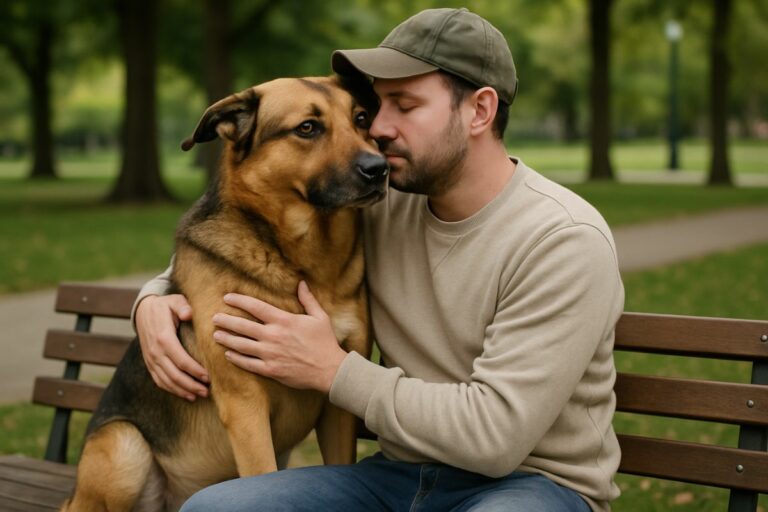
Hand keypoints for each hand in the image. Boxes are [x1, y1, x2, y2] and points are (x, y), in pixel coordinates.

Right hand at [135, 294, 208, 400]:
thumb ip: (182, 306)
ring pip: (166, 381)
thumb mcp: (174, 301)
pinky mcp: (149, 363)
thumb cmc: (164, 306)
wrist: (143, 311)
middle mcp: (155, 351)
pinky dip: (171, 389)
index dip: (195, 371)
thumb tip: (188, 314)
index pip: (181, 360)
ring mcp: (151, 359)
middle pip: (174, 374)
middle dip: (191, 385)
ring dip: (182, 390)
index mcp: (163, 338)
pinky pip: (159, 380)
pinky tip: (185, 394)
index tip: (208, 377)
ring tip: (198, 395)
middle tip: (207, 391)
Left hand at [212, 281, 346, 392]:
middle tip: (214, 317)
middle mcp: (273, 336)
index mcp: (284, 320)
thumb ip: (308, 300)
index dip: (239, 300)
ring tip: (216, 334)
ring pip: (241, 345)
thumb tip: (301, 283)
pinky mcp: (270, 370)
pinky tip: (228, 355)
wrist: (330, 370)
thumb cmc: (325, 342)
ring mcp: (270, 354)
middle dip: (226, 320)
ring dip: (226, 339)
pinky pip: (248, 364)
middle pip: (243, 326)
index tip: (227, 297)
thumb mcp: (320, 317)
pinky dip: (236, 359)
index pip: (256, 307)